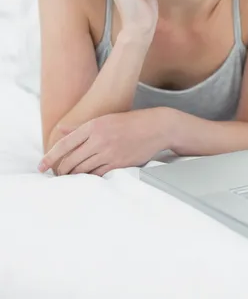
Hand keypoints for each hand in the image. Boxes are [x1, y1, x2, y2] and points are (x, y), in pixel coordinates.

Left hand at [37, 109, 169, 176]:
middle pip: (71, 160)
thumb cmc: (129, 122)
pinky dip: (89, 179)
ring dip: (74, 176)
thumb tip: (60, 130)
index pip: (65, 144)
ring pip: (83, 170)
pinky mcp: (119, 163)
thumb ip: (82, 128)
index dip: (50, 157)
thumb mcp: (105, 119)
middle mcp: (99, 138)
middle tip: (57, 175)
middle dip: (61, 170)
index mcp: (94, 125)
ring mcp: (109, 152)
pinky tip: (86, 180)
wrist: (156, 127)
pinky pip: (98, 175)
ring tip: (70, 178)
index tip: (40, 166)